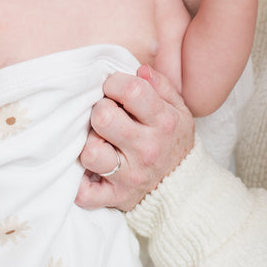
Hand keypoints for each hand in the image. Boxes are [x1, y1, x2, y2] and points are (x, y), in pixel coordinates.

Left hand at [77, 64, 194, 210]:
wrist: (185, 187)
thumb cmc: (173, 140)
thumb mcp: (178, 109)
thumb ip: (160, 85)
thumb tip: (139, 69)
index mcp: (163, 122)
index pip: (131, 90)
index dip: (114, 83)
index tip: (113, 89)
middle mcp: (147, 149)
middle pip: (103, 117)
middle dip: (99, 110)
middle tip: (106, 115)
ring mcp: (130, 176)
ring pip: (90, 153)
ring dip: (89, 144)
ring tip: (100, 141)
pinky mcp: (116, 198)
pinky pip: (84, 194)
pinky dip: (80, 183)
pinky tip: (89, 171)